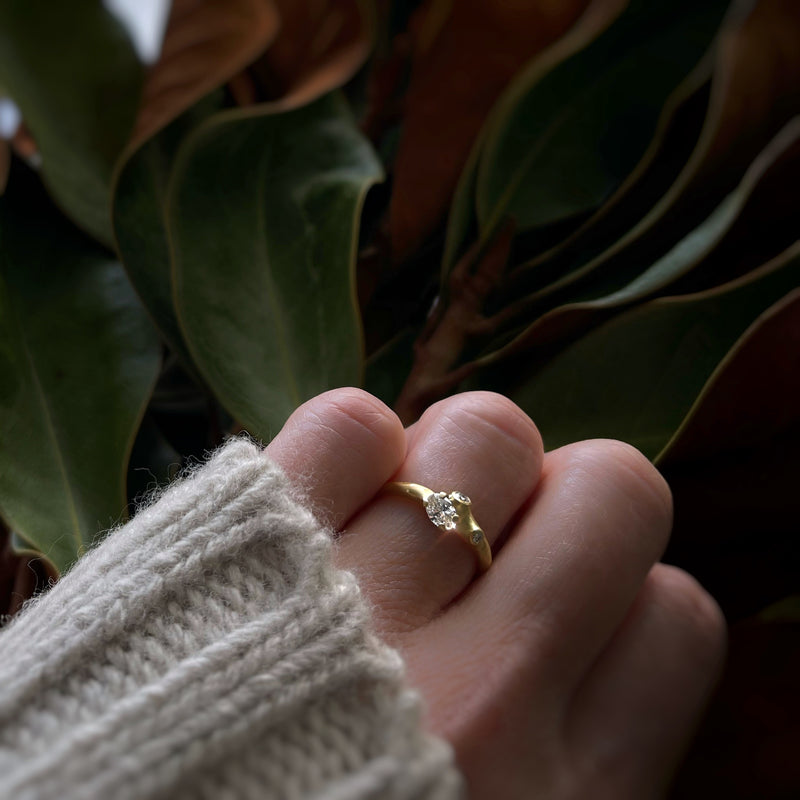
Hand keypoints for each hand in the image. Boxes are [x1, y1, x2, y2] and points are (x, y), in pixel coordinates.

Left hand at [266, 388, 725, 798]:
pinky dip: (347, 446)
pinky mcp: (246, 556)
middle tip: (493, 543)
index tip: (564, 609)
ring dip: (453, 462)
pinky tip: (321, 502)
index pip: (677, 618)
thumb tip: (595, 618)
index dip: (625, 596)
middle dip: (565, 497)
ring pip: (486, 434)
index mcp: (562, 797)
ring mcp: (364, 615)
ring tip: (400, 520)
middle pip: (615, 489)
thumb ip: (574, 748)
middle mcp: (484, 698)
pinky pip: (354, 423)